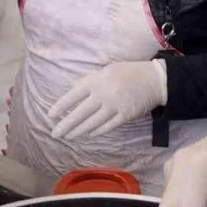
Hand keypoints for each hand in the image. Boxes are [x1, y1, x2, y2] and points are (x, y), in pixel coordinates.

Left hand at [49, 61, 166, 139]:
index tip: (50, 116)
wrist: (155, 79)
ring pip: (92, 123)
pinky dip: (96, 131)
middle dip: (65, 125)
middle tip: (54, 134)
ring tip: (68, 136)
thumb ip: (89, 79)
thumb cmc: (129, 72)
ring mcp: (115, 106)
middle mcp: (104, 94)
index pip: (73, 95)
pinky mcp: (125, 116)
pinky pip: (107, 126)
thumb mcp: (107, 70)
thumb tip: (72, 88)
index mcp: (97, 80)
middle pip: (80, 113)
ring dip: (78, 131)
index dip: (61, 106)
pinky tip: (88, 134)